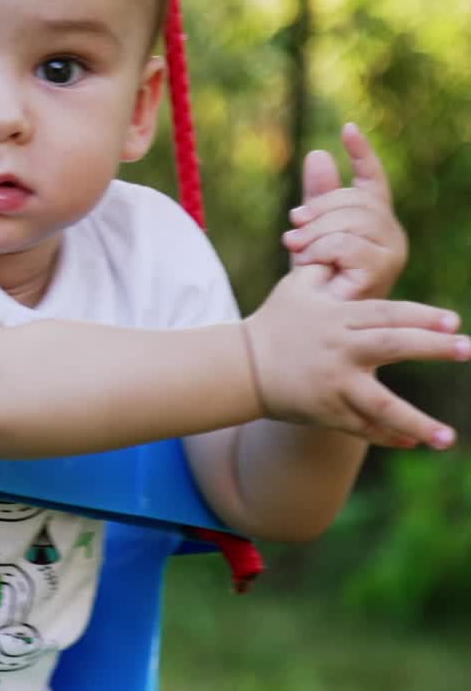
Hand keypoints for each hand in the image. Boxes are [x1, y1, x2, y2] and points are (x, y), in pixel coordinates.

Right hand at [244, 264, 467, 449]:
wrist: (242, 367)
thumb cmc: (275, 321)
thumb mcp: (296, 287)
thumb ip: (326, 269)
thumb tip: (351, 248)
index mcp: (337, 318)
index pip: (386, 313)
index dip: (421, 315)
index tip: (454, 321)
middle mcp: (339, 350)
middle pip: (391, 346)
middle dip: (432, 347)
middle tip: (467, 349)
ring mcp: (333, 384)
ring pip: (380, 405)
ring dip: (416, 422)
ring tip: (447, 438)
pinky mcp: (326, 411)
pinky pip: (363, 427)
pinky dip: (388, 436)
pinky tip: (414, 442)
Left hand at [281, 123, 406, 298]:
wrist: (309, 318)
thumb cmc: (312, 279)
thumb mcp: (309, 231)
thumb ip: (316, 198)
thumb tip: (317, 154)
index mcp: (373, 218)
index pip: (372, 179)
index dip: (362, 153)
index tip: (346, 128)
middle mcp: (390, 231)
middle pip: (357, 200)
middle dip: (318, 209)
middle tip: (292, 225)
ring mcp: (391, 251)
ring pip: (353, 220)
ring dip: (315, 233)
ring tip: (294, 247)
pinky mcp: (383, 270)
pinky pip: (348, 244)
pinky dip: (321, 250)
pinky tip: (307, 262)